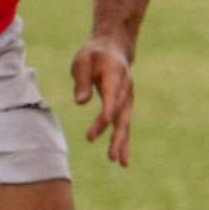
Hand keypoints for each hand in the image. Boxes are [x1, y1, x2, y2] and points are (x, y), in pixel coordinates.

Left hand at [71, 37, 134, 164]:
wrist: (113, 49)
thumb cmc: (93, 55)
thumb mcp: (81, 62)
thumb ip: (82, 81)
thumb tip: (80, 102)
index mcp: (115, 73)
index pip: (112, 92)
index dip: (109, 107)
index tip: (105, 121)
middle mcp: (125, 87)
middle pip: (121, 112)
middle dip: (115, 133)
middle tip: (110, 152)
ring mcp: (127, 97)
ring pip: (124, 121)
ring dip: (120, 141)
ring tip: (117, 160)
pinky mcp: (125, 105)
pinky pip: (124, 124)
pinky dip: (122, 140)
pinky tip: (121, 159)